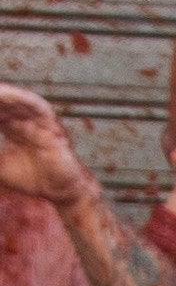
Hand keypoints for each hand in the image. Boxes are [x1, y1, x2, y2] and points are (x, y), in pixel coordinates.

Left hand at [0, 87, 92, 212]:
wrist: (60, 192)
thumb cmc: (32, 178)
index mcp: (9, 124)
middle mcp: (22, 118)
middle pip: (1, 102)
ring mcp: (36, 119)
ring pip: (14, 99)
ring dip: (1, 94)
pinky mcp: (51, 124)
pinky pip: (36, 105)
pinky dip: (21, 97)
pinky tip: (5, 93)